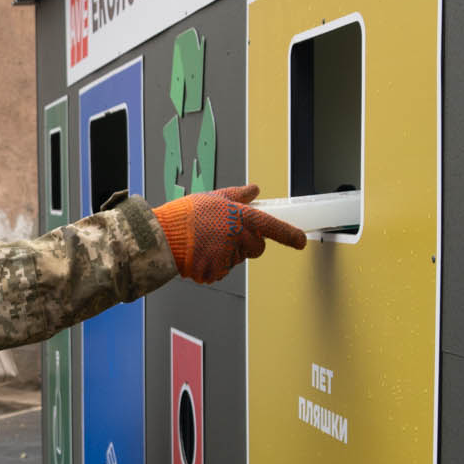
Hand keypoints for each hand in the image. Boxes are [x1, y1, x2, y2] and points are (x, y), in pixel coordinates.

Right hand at [151, 184, 307, 284]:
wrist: (162, 235)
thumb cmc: (186, 215)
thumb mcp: (214, 198)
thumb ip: (238, 195)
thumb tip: (254, 190)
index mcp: (240, 218)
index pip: (271, 227)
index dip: (289, 235)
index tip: (301, 241)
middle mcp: (236, 238)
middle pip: (256, 248)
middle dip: (247, 244)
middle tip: (226, 235)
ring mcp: (226, 257)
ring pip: (237, 260)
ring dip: (226, 254)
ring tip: (205, 242)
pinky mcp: (214, 272)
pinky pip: (221, 271)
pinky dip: (212, 266)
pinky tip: (199, 254)